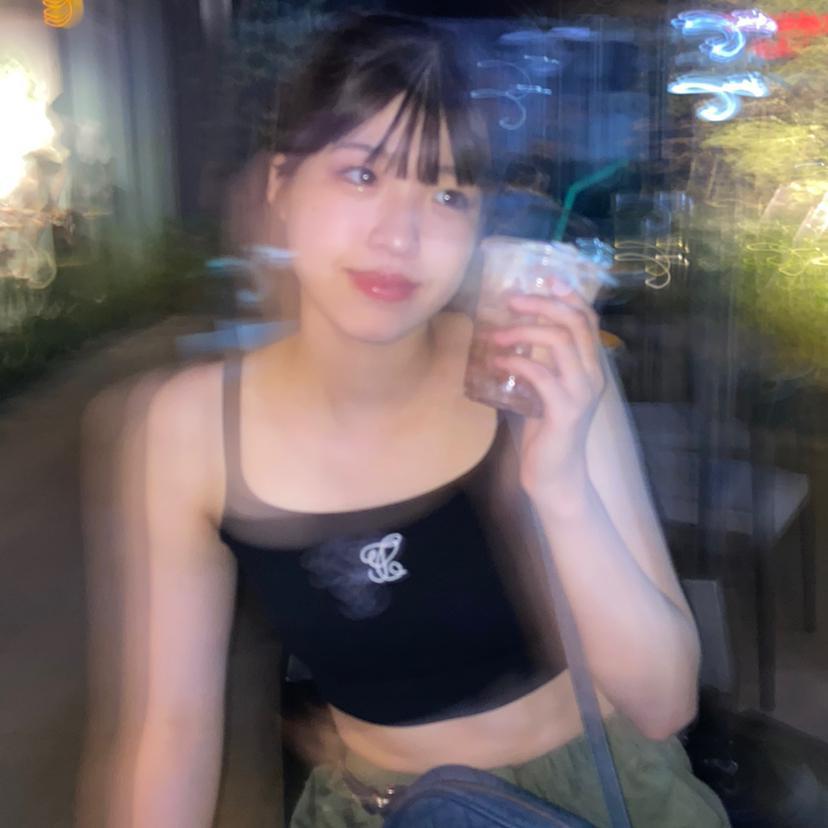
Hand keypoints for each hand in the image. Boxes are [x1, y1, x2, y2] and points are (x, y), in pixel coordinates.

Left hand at [491, 284, 605, 501]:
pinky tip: (497, 362)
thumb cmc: (545, 430)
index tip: (545, 279)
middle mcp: (592, 376)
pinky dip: (516, 363)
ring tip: (498, 334)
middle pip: (575, 323)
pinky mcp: (564, 411)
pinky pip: (540, 375)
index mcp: (591, 368)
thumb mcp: (545, 388)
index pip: (588, 320)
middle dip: (542, 304)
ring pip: (559, 342)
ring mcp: (581, 393)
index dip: (569, 296)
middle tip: (512, 300)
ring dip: (524, 331)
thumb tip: (511, 332)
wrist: (555, 473)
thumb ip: (540, 362)